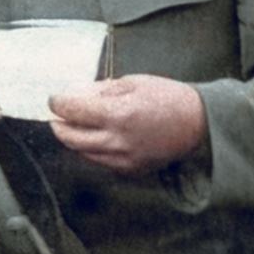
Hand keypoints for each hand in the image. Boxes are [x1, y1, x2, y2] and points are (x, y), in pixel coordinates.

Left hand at [48, 75, 206, 173]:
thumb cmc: (169, 98)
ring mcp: (124, 159)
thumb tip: (76, 95)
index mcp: (118, 115)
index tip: (54, 100)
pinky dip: (92, 149)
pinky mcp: (131, 169)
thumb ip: (101, 91)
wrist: (199, 124)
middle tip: (56, 116)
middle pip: (71, 138)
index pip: (73, 111)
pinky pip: (101, 161)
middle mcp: (118, 141)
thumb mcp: (133, 83)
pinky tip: (96, 137)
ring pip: (83, 153)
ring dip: (74, 139)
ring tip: (74, 126)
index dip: (58, 104)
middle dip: (58, 125)